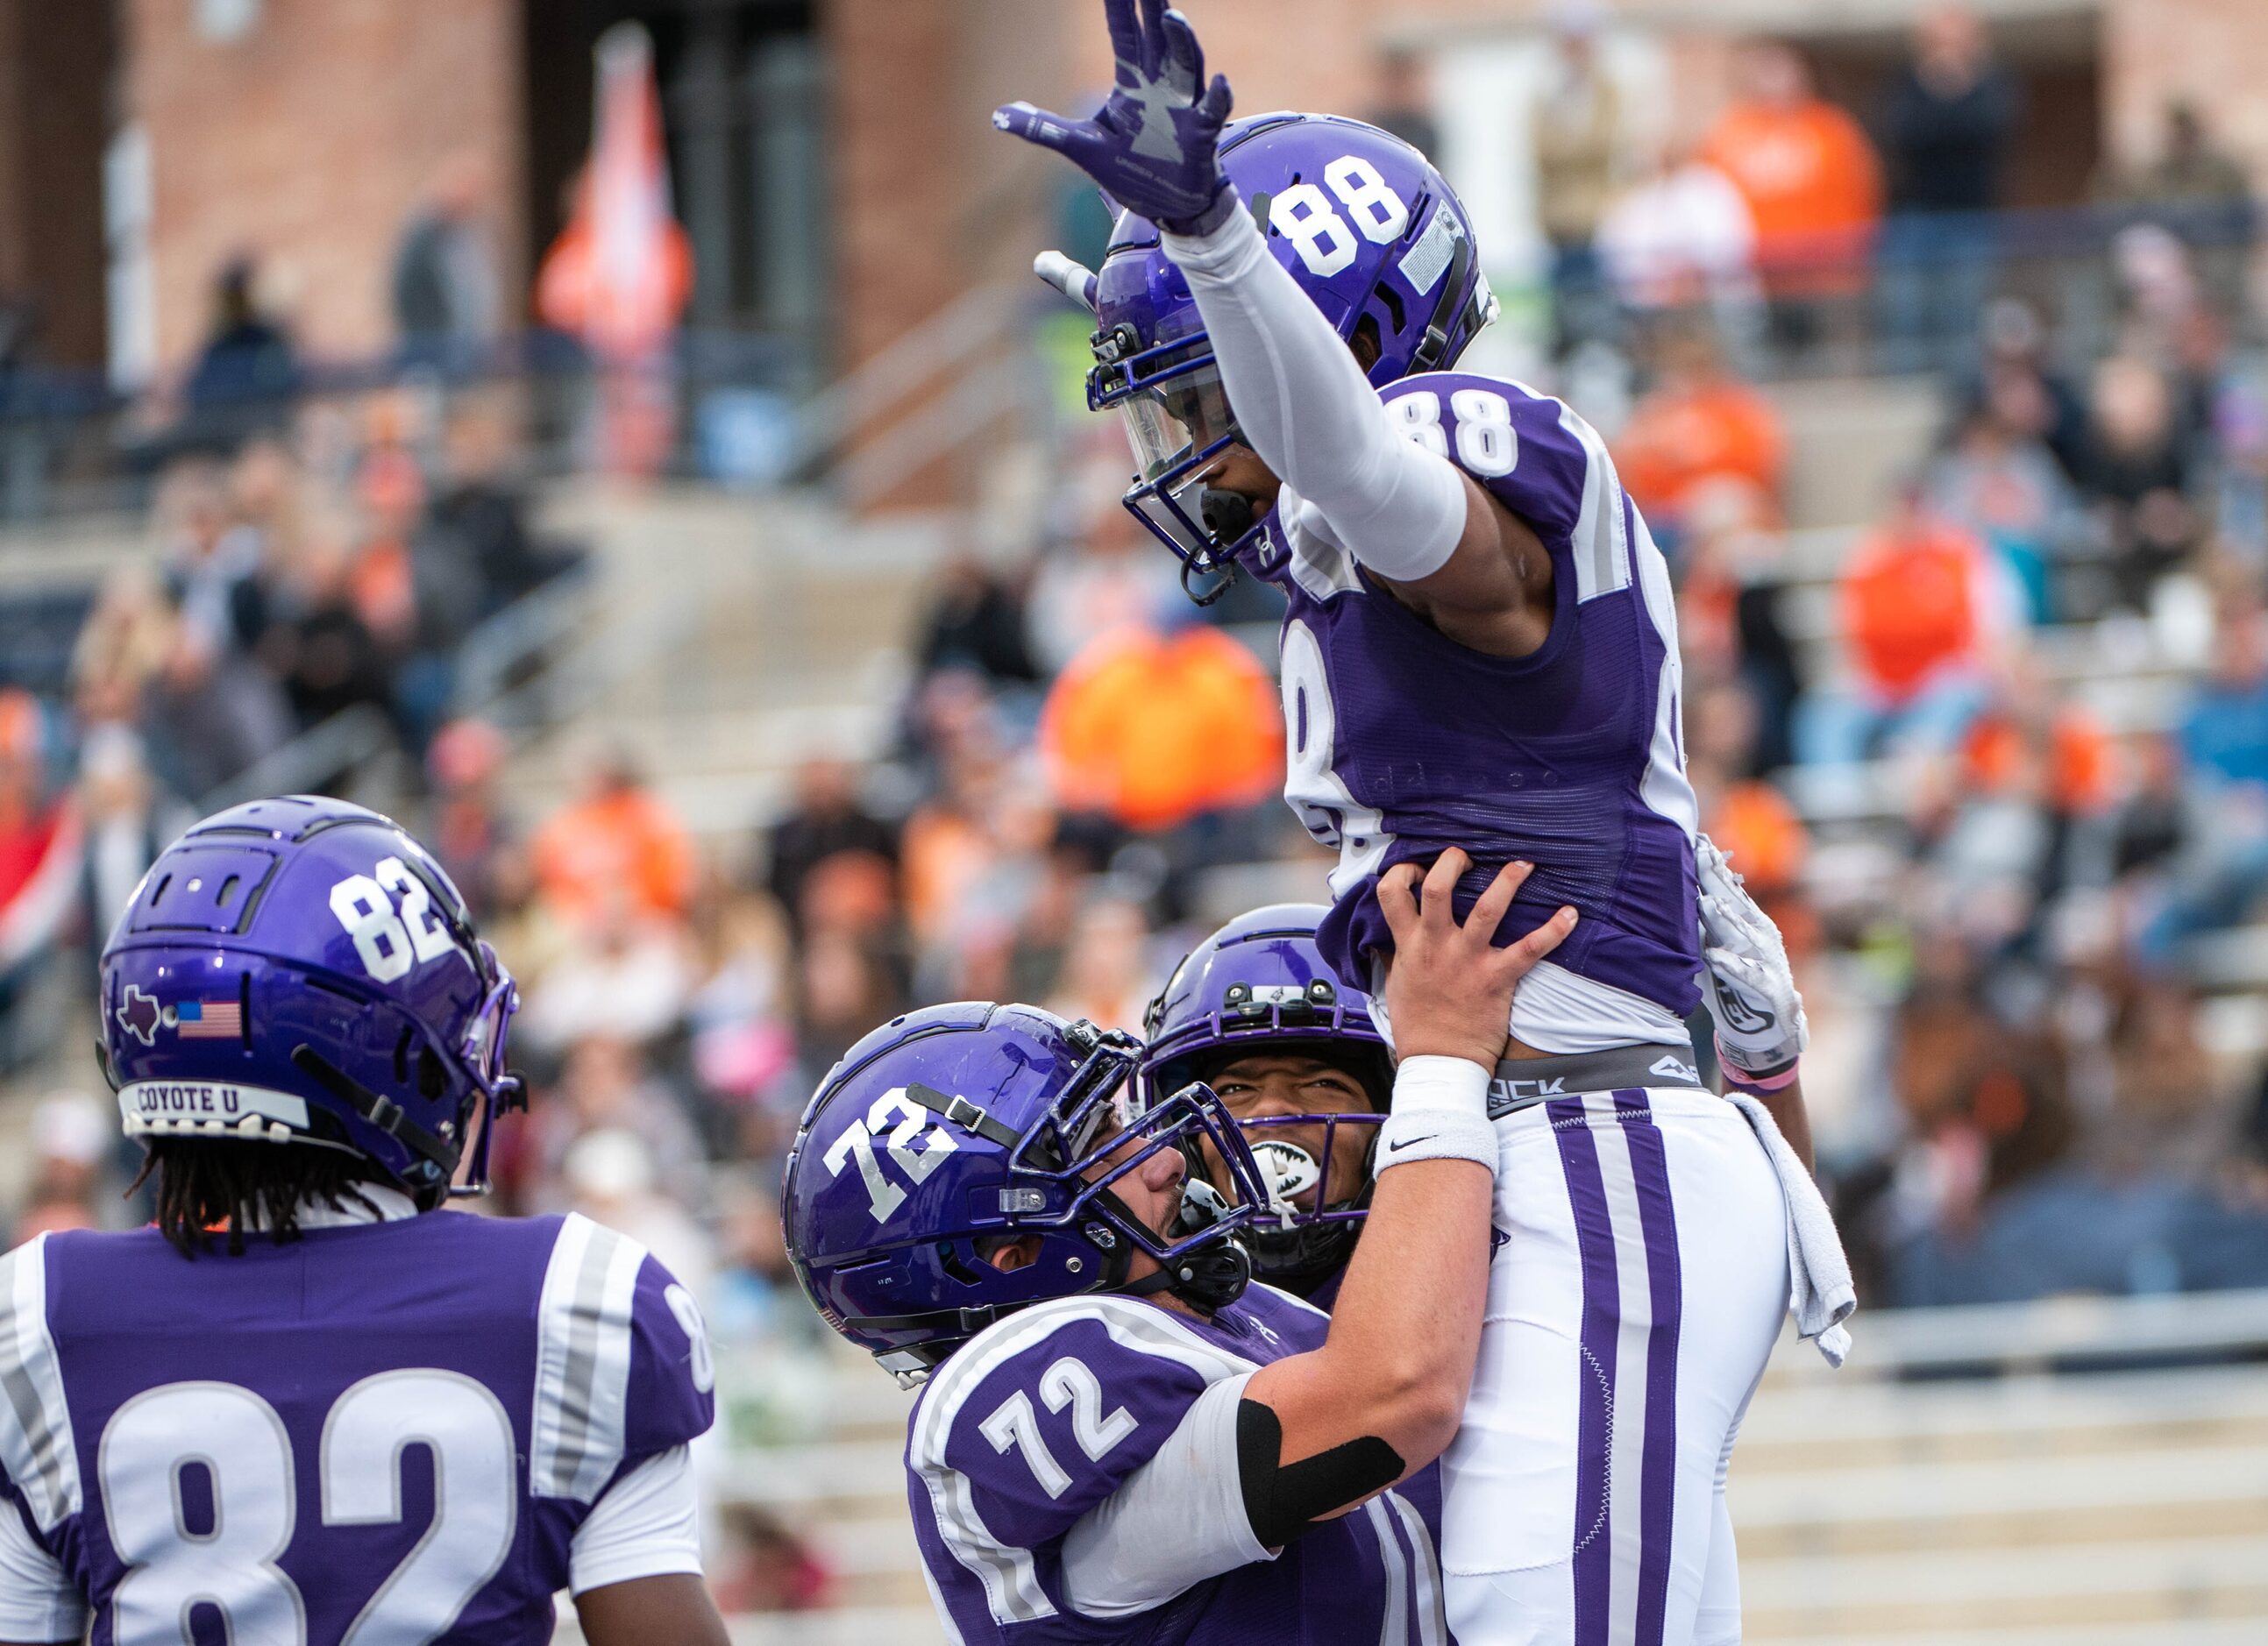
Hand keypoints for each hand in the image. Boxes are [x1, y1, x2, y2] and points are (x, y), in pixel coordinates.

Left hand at [993, 0, 1235, 234]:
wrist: (1167, 207)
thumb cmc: (1131, 170)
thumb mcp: (1082, 148)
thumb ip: (1045, 128)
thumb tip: (997, 115)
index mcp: (1132, 83)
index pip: (1124, 33)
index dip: (1119, 3)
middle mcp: (1160, 86)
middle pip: (1157, 36)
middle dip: (1154, 4)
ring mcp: (1183, 108)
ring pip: (1186, 65)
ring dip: (1181, 42)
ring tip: (1171, 17)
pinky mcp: (1201, 135)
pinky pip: (1212, 112)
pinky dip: (1218, 97)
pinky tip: (1220, 81)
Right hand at [1379, 851, 1576, 1069]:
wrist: (1438, 1060)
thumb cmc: (1418, 1023)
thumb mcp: (1397, 980)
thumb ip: (1398, 951)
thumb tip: (1392, 933)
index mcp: (1409, 944)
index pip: (1391, 893)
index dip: (1403, 870)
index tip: (1418, 866)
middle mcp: (1436, 945)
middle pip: (1437, 887)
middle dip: (1452, 861)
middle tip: (1467, 856)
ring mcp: (1467, 960)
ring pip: (1487, 909)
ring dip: (1507, 881)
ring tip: (1523, 865)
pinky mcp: (1496, 979)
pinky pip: (1528, 949)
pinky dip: (1553, 931)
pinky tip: (1570, 915)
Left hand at [1695, 834, 1806, 1077]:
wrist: (1766, 1029)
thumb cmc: (1730, 984)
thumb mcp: (1712, 947)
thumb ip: (1697, 924)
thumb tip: (1667, 896)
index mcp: (1745, 920)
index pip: (1727, 887)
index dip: (1712, 864)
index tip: (1695, 839)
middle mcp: (1758, 933)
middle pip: (1734, 900)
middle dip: (1718, 877)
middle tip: (1701, 852)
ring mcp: (1765, 958)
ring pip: (1742, 933)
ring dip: (1724, 917)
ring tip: (1706, 901)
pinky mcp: (1768, 986)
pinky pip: (1746, 974)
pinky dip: (1731, 965)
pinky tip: (1715, 956)